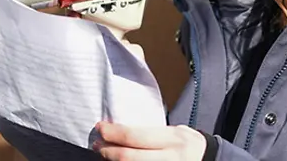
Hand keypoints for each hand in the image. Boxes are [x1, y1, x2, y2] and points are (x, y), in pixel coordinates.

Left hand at [92, 122, 206, 160]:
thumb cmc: (189, 145)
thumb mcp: (177, 133)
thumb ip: (154, 133)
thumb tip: (124, 131)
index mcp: (174, 139)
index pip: (136, 136)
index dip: (114, 133)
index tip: (101, 127)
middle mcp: (170, 157)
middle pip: (130, 157)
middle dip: (109, 151)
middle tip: (97, 144)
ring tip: (103, 154)